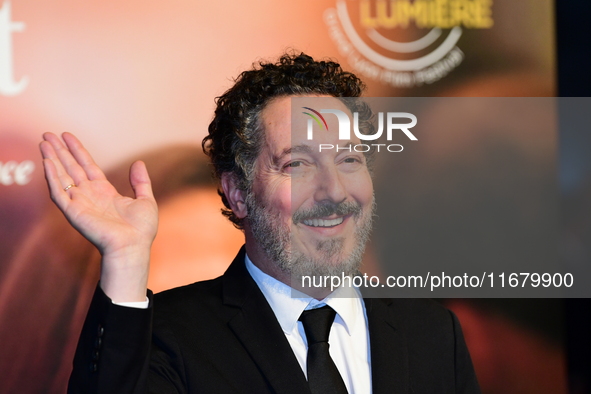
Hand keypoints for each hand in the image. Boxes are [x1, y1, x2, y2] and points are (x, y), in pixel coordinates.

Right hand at [40, 132, 157, 301]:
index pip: (87, 166)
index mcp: (104, 191)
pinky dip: (52, 177)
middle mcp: (89, 195)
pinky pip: (58, 192)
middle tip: (48, 134)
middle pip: (71, 168)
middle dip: (60, 151)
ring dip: (52, 159)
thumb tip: (138, 162)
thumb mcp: (145, 200)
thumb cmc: (141, 230)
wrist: (133, 247)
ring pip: (61, 176)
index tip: (67, 136)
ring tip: (44, 142)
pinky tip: (47, 162)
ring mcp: (80, 203)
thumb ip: (140, 182)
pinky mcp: (73, 212)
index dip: (77, 150)